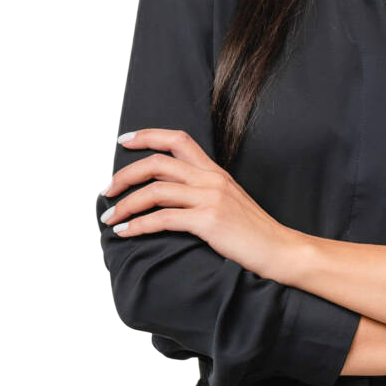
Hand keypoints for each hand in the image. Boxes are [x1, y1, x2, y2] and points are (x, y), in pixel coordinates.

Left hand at [99, 128, 294, 278]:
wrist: (279, 248)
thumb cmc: (252, 231)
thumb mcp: (228, 201)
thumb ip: (203, 191)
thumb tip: (170, 193)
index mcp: (215, 171)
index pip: (178, 139)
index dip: (148, 136)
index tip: (123, 140)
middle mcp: (211, 178)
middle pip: (158, 163)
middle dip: (125, 174)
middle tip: (106, 190)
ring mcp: (211, 198)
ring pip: (156, 190)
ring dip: (125, 204)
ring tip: (109, 218)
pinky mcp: (209, 221)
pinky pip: (163, 218)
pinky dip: (138, 225)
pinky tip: (126, 232)